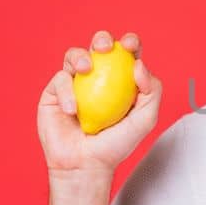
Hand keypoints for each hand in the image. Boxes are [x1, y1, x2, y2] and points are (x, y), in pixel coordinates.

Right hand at [36, 29, 162, 176]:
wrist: (85, 165)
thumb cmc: (117, 144)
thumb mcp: (144, 119)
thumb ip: (151, 91)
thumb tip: (138, 63)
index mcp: (120, 80)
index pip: (126, 54)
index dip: (130, 42)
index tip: (131, 45)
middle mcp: (97, 78)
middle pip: (99, 47)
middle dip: (102, 39)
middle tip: (105, 47)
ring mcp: (75, 84)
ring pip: (74, 55)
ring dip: (81, 56)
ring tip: (86, 69)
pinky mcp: (54, 93)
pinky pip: (59, 79)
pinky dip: (66, 92)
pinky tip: (72, 109)